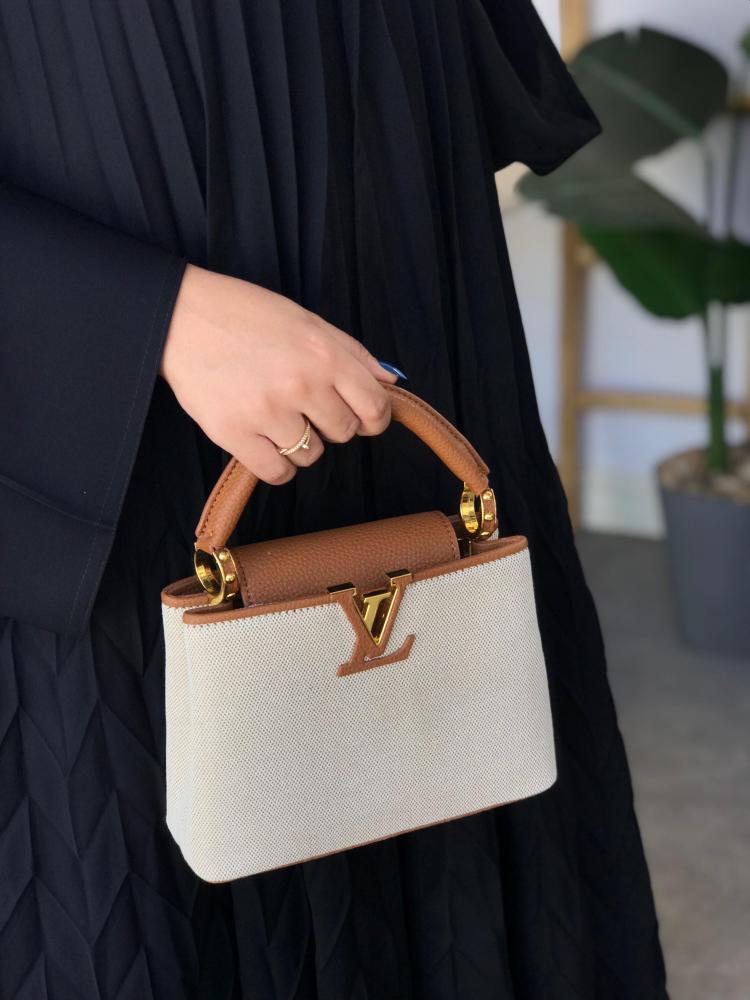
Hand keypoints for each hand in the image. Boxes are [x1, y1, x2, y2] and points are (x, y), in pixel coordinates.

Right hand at [160, 263, 397, 483]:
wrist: (181, 317)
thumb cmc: (245, 315)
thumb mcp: (307, 321)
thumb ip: (352, 353)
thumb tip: (390, 382)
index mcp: (324, 354)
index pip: (374, 408)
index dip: (373, 419)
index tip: (363, 419)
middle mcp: (301, 384)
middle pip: (343, 433)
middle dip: (330, 424)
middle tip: (305, 406)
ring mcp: (267, 411)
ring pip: (311, 455)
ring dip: (300, 443)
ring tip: (276, 415)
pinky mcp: (235, 434)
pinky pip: (278, 473)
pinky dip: (277, 464)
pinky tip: (265, 442)